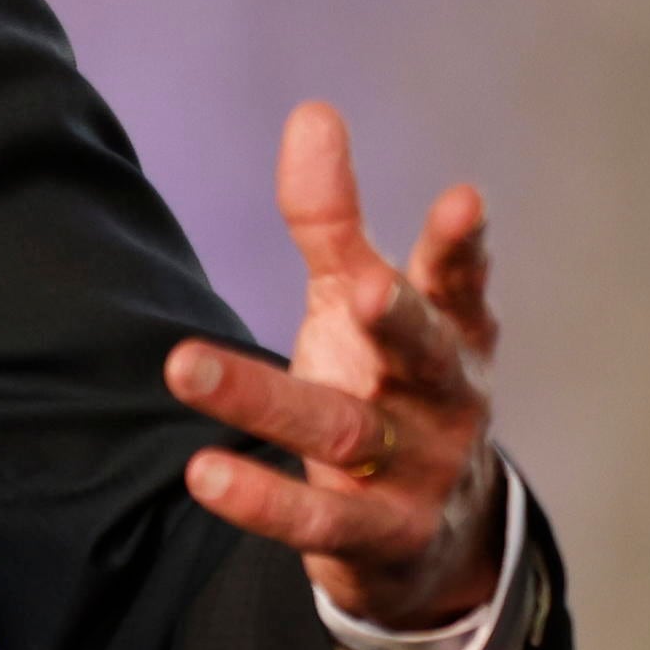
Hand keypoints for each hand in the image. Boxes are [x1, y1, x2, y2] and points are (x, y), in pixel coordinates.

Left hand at [166, 101, 504, 631]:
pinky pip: (319, 521)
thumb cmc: (388, 386)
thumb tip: (312, 112)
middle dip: (399, 323)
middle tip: (367, 291)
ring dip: (266, 400)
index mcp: (452, 334)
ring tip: (185, 366)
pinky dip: (262, 500)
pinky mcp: (380, 538)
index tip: (464, 201)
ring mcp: (419, 474)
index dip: (465, 246)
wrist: (427, 536)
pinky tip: (202, 473)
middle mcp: (446, 400)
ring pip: (346, 432)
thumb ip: (333, 222)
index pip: (460, 283)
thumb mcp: (359, 302)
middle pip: (425, 356)